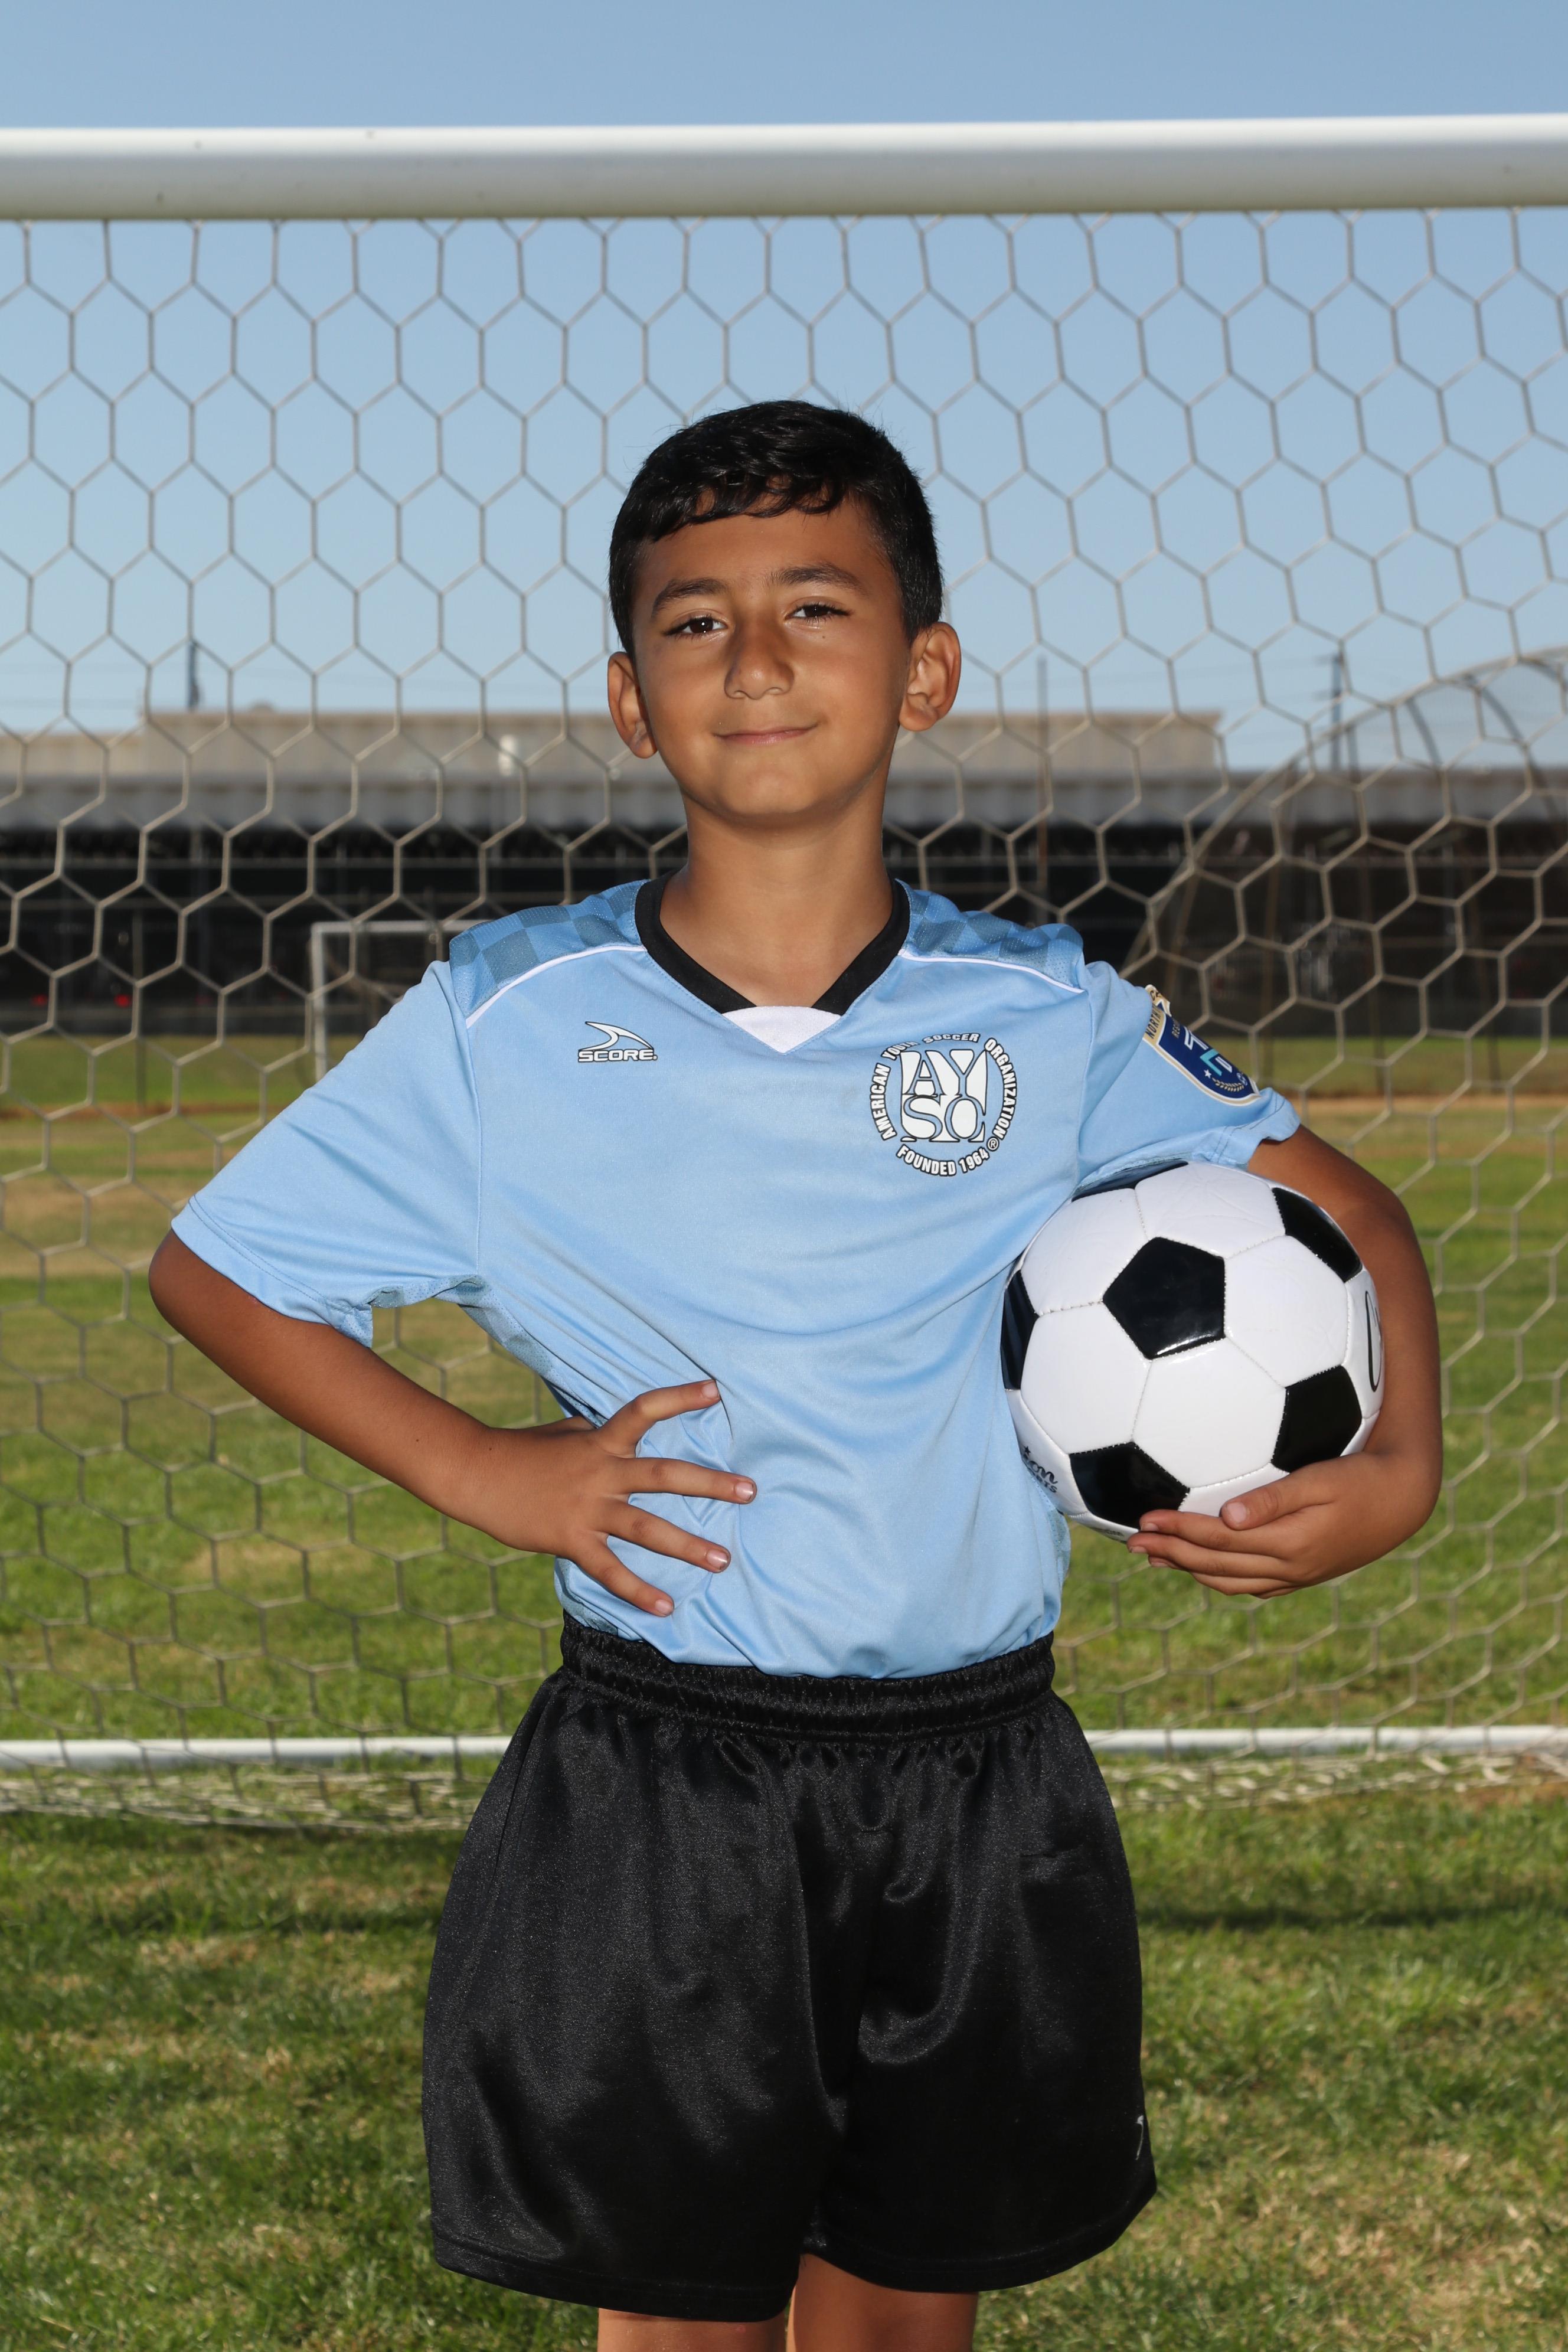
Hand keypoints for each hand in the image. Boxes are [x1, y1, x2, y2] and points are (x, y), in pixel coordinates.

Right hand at [458, 1378, 753, 1617]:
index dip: (679, 1398)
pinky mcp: (571, 1539)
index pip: (644, 1410)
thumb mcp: (564, 1434)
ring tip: (723, 1561)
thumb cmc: (523, 1452)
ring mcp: (587, 1508)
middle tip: (750, 1490)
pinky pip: (611, 1570)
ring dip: (687, 1546)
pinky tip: (666, 1607)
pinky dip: (638, 1591)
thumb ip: (596, 1435)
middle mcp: (601, 1472)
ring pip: (646, 1528)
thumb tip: (613, 1431)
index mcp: (600, 1442)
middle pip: (663, 1475)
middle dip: (709, 1483)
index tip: (716, 1390)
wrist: (476, 1475)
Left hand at [1126, 1445, 1434, 1598]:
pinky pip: (1251, 1585)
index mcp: (1290, 1543)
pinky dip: (1219, 1578)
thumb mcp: (1321, 1479)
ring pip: (1229, 1581)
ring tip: (1154, 1557)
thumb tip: (1227, 1518)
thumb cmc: (1362, 1477)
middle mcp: (1289, 1568)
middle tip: (1130, 1542)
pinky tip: (1202, 1566)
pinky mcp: (1303, 1575)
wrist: (1404, 1501)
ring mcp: (1296, 1576)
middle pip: (1215, 1565)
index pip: (1218, 1541)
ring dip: (1188, 1569)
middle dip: (1170, 1553)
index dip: (1177, 1531)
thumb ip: (1274, 1498)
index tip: (1142, 1520)